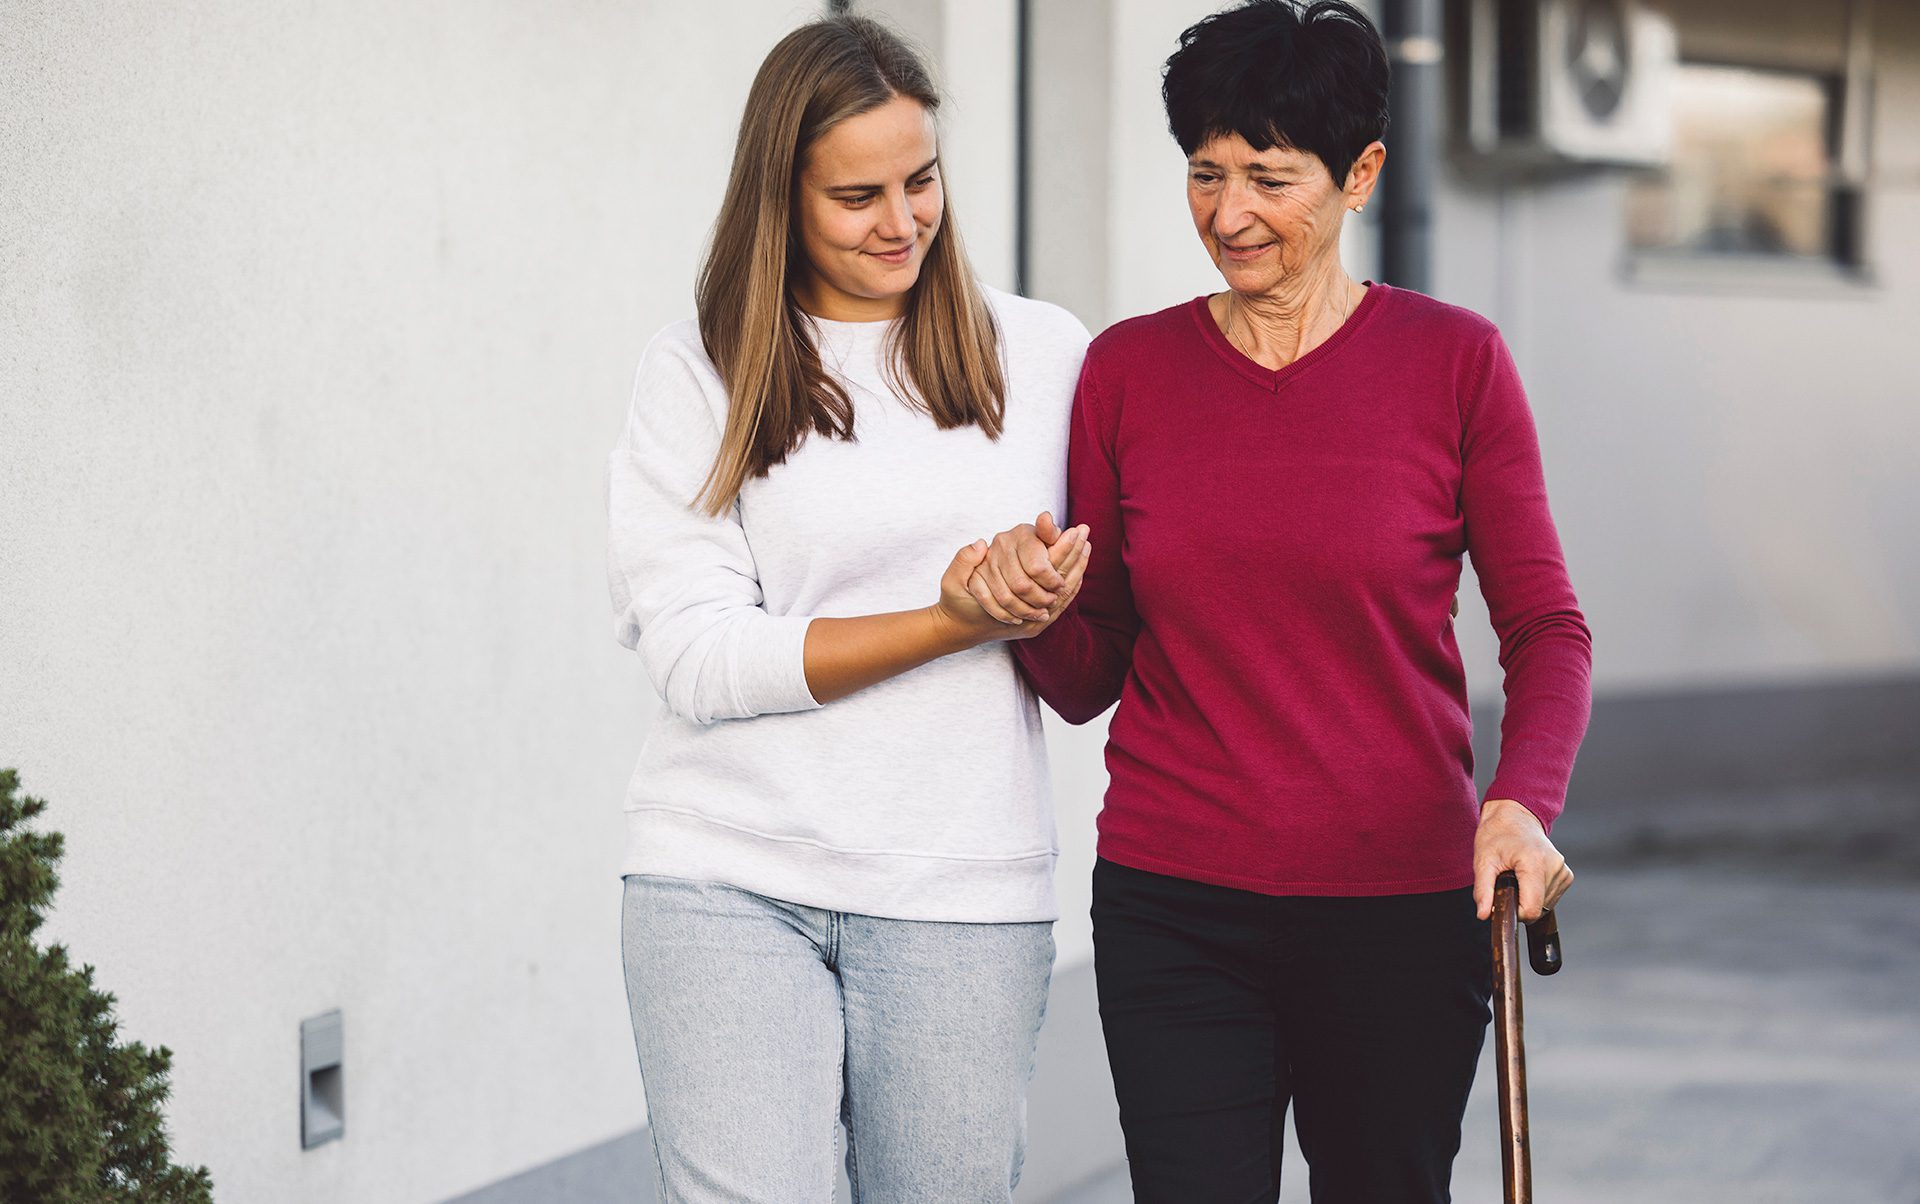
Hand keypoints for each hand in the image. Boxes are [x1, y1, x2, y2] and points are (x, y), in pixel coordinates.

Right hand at [933, 531, 1088, 645]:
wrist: (960, 631)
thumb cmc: (956, 601)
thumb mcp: (952, 581)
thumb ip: (964, 560)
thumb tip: (981, 544)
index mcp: (1007, 595)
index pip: (1041, 569)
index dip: (1058, 549)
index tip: (1075, 531)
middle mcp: (1024, 614)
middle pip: (1059, 580)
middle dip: (1073, 558)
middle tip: (1086, 536)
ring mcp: (1032, 623)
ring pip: (1063, 595)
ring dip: (1076, 572)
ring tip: (1087, 548)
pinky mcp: (1035, 626)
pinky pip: (1061, 606)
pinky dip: (1072, 588)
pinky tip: (1078, 571)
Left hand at [1472, 798, 1572, 922]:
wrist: (1515, 815)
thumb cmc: (1497, 835)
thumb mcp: (1482, 861)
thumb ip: (1483, 890)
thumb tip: (1483, 915)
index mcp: (1535, 863)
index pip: (1532, 910)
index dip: (1515, 912)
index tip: (1502, 899)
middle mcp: (1555, 868)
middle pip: (1538, 908)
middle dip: (1519, 901)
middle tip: (1507, 880)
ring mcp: (1564, 871)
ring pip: (1545, 905)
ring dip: (1528, 897)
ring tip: (1517, 875)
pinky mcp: (1567, 875)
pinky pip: (1550, 897)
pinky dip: (1537, 893)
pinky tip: (1527, 875)